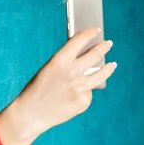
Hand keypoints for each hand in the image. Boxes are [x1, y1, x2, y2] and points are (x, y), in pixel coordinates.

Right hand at [0, 27, 115, 144]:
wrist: (31, 113)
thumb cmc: (37, 89)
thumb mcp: (48, 69)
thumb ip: (66, 62)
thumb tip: (85, 57)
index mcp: (59, 60)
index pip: (80, 40)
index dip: (90, 33)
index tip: (96, 30)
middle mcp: (72, 72)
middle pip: (95, 55)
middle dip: (103, 47)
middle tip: (108, 44)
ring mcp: (80, 88)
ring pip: (101, 74)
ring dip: (108, 68)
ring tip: (112, 65)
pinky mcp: (83, 101)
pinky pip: (89, 92)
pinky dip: (85, 91)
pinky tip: (77, 94)